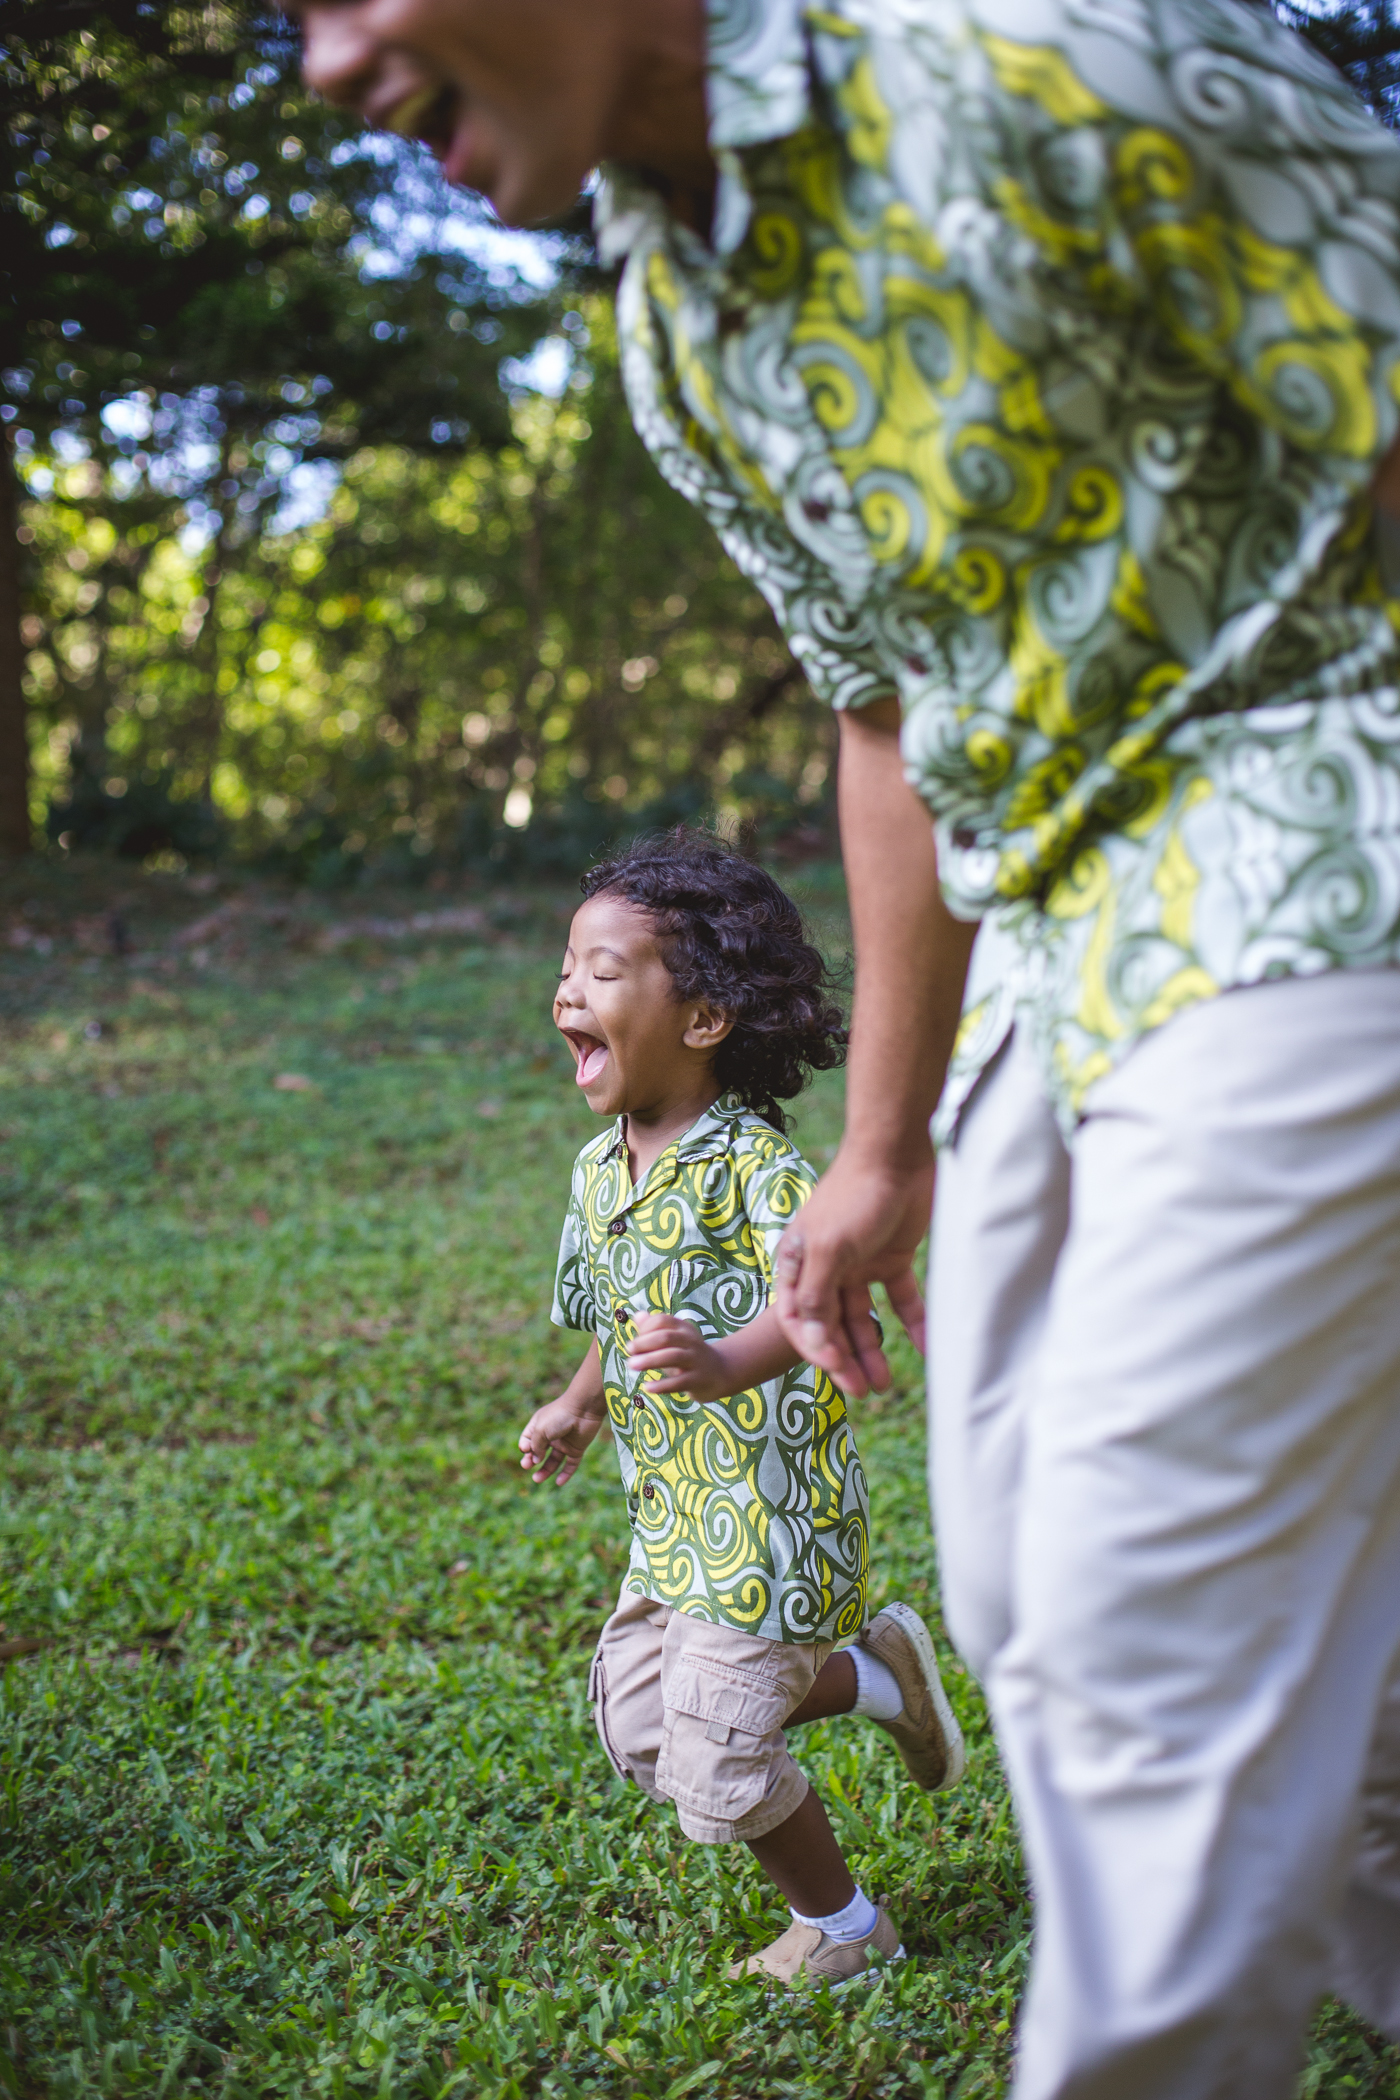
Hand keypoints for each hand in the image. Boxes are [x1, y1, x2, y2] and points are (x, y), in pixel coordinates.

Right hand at [518, 1392, 606, 1485]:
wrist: (583, 1409)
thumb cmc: (559, 1416)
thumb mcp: (541, 1430)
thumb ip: (535, 1446)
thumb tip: (536, 1460)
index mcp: (540, 1425)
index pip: (527, 1439)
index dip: (524, 1447)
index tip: (525, 1449)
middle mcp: (551, 1435)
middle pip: (539, 1451)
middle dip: (531, 1460)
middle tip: (526, 1466)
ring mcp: (564, 1443)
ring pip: (553, 1460)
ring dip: (545, 1470)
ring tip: (537, 1480)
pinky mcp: (577, 1449)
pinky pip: (571, 1464)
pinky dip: (565, 1474)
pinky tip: (558, 1483)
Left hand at [626, 1313, 730, 1403]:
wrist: (720, 1373)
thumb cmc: (688, 1355)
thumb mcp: (673, 1340)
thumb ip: (654, 1329)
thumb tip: (638, 1315)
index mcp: (684, 1329)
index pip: (663, 1321)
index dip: (646, 1329)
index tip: (634, 1342)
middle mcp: (691, 1342)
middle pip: (666, 1337)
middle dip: (645, 1342)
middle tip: (628, 1350)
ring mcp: (696, 1361)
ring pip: (673, 1357)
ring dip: (650, 1360)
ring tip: (631, 1365)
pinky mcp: (698, 1380)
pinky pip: (679, 1382)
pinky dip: (662, 1385)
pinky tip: (647, 1387)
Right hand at [774, 1146, 934, 1397]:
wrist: (898, 1151)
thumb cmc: (855, 1194)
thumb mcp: (829, 1247)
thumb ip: (816, 1293)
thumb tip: (807, 1336)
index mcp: (799, 1263)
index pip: (798, 1319)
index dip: (815, 1349)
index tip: (837, 1370)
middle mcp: (826, 1268)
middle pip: (831, 1325)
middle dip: (844, 1359)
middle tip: (862, 1390)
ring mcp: (860, 1264)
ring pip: (862, 1319)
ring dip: (871, 1351)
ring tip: (884, 1384)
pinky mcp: (893, 1259)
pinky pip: (901, 1300)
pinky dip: (912, 1324)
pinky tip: (924, 1349)